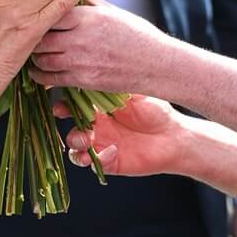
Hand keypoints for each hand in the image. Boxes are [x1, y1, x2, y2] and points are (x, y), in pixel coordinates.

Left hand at [30, 0, 165, 93]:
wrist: (156, 64)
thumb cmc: (138, 35)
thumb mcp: (113, 11)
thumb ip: (88, 2)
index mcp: (88, 17)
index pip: (50, 11)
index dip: (39, 13)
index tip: (35, 13)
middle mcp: (80, 39)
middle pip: (40, 37)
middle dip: (33, 36)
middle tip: (29, 35)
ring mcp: (80, 62)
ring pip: (41, 59)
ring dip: (35, 57)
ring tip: (33, 53)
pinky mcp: (83, 81)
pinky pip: (51, 80)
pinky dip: (40, 76)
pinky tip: (39, 72)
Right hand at [58, 94, 183, 175]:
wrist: (175, 136)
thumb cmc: (157, 111)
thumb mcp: (136, 93)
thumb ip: (115, 86)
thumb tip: (97, 72)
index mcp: (100, 108)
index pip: (74, 106)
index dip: (64, 105)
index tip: (61, 105)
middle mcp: (98, 127)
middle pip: (71, 128)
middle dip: (66, 126)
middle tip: (72, 121)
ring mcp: (103, 145)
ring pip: (76, 148)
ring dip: (75, 144)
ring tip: (87, 141)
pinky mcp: (111, 162)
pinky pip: (95, 163)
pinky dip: (97, 158)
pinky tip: (112, 151)